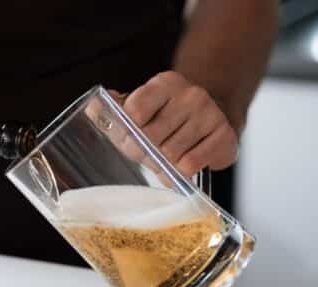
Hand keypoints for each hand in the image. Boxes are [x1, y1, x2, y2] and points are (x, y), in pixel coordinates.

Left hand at [123, 71, 238, 176]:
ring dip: (162, 163)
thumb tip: (92, 106)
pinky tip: (184, 161)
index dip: (127, 131)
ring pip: (170, 154)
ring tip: (166, 157)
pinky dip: (181, 171)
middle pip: (151, 137)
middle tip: (148, 152)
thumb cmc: (166, 117)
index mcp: (164, 84)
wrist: (212, 116)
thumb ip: (113, 109)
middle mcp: (191, 95)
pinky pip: (190, 165)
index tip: (128, 136)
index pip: (134, 111)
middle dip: (143, 151)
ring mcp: (211, 114)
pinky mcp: (226, 136)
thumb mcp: (138, 108)